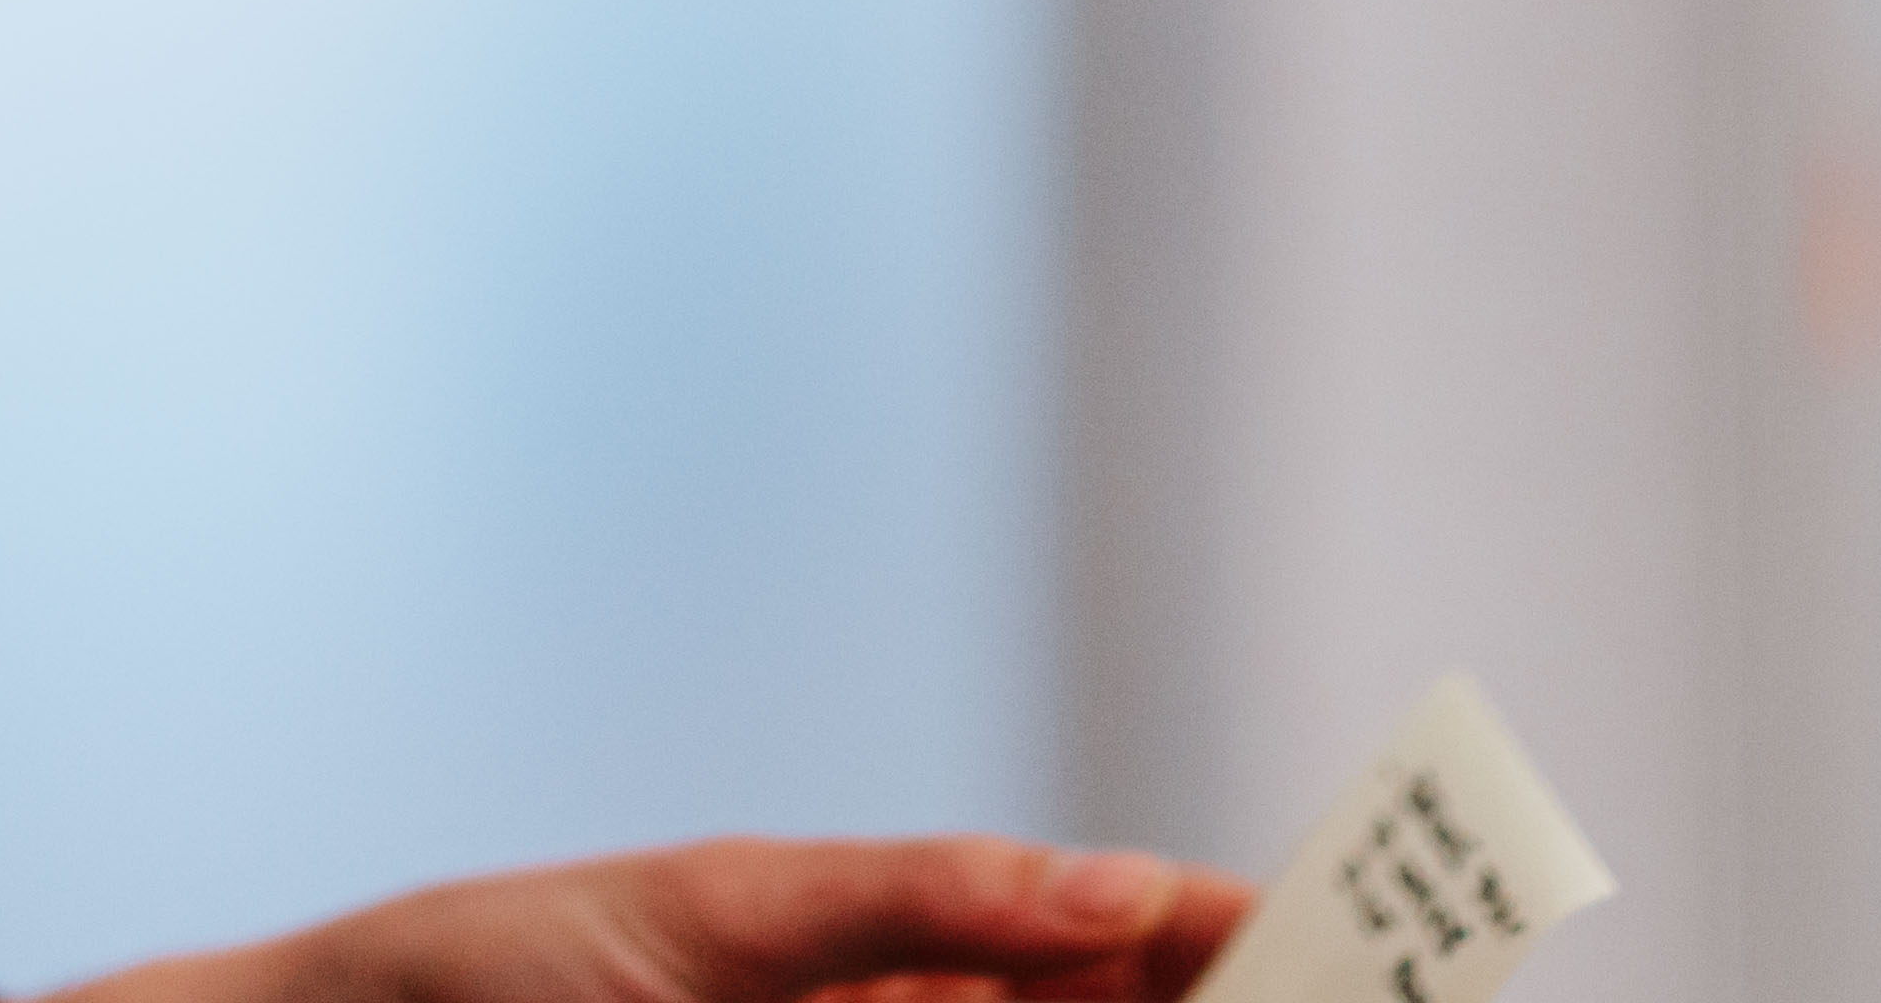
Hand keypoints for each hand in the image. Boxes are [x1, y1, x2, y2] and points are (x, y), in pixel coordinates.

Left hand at [57, 835, 1256, 1002]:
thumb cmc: (502, 966)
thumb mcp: (723, 913)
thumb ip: (922, 901)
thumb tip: (1118, 889)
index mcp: (911, 951)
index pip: (1122, 945)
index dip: (1248, 934)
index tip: (1370, 926)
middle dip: (1245, 1000)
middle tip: (1378, 988)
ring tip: (1303, 998)